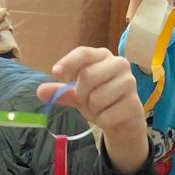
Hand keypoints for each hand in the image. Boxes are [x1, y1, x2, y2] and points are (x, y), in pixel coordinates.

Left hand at [41, 47, 148, 172]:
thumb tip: (40, 91)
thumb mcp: (77, 95)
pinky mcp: (135, 103)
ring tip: (101, 108)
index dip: (69, 62)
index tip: (55, 73)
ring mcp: (130, 82)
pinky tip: (111, 117)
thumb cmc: (100, 100)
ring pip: (97, 98)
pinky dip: (103, 120)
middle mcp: (119, 64)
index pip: (84, 53)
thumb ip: (61, 92)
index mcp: (103, 56)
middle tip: (86, 100)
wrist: (123, 121)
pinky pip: (107, 115)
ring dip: (93, 109)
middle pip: (88, 76)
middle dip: (81, 94)